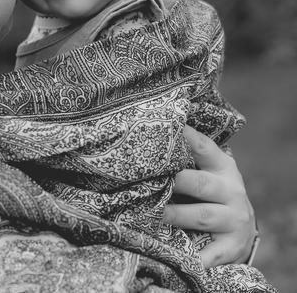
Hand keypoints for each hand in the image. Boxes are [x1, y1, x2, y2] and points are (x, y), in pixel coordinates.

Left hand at [162, 126, 256, 267]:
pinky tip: (178, 256)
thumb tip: (144, 140)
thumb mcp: (207, 172)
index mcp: (223, 168)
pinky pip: (211, 253)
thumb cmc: (211, 194)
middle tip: (149, 179)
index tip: (166, 129)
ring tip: (152, 213)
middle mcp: (231, 192)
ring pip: (201, 216)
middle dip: (176, 181)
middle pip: (200, 184)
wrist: (241, 229)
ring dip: (175, 215)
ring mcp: (234, 220)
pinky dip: (196, 257)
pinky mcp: (232, 247)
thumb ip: (185, 159)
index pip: (204, 148)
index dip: (186, 137)